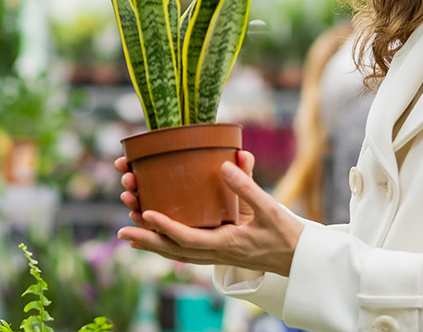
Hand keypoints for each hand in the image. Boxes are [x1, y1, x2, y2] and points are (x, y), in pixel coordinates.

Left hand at [114, 153, 303, 275]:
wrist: (301, 259)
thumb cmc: (287, 234)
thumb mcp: (270, 208)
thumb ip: (248, 186)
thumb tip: (227, 162)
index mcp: (227, 244)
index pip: (189, 239)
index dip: (165, 227)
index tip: (145, 212)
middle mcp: (217, 253)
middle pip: (174, 250)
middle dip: (147, 240)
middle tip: (122, 231)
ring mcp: (216, 254)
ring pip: (177, 252)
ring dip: (152, 243)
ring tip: (128, 234)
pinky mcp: (219, 250)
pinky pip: (186, 250)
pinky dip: (167, 244)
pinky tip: (154, 238)